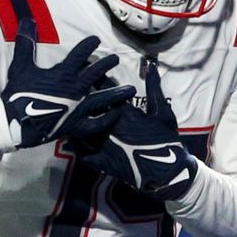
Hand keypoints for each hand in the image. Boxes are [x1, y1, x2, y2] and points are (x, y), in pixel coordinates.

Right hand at [2, 22, 128, 147]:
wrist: (15, 122)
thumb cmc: (18, 93)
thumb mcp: (21, 65)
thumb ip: (26, 43)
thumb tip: (27, 20)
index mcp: (63, 73)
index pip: (80, 54)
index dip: (89, 45)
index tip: (96, 40)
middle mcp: (75, 88)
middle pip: (96, 73)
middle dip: (107, 64)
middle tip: (115, 59)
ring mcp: (78, 108)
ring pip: (103, 98)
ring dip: (117, 92)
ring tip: (131, 89)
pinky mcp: (76, 125)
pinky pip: (97, 123)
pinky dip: (107, 119)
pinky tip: (116, 114)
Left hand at [75, 62, 197, 200]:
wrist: (167, 169)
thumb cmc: (166, 138)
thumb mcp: (163, 111)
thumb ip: (154, 88)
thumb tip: (151, 66)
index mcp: (124, 112)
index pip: (105, 91)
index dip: (95, 80)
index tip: (88, 70)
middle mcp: (110, 126)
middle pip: (90, 109)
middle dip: (81, 98)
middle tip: (72, 90)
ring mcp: (105, 145)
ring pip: (83, 130)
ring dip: (76, 122)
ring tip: (68, 116)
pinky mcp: (104, 162)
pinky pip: (85, 155)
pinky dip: (78, 150)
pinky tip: (72, 144)